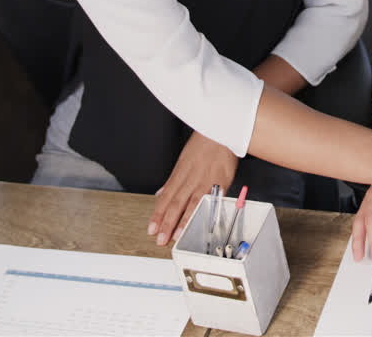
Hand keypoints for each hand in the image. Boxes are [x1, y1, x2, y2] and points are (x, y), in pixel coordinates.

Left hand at [148, 131, 237, 245]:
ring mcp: (204, 181)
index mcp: (180, 174)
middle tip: (160, 239)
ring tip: (177, 236)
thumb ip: (172, 181)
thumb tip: (161, 194)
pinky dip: (204, 211)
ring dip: (183, 221)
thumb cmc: (203, 145)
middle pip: (175, 204)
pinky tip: (200, 222)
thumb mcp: (183, 161)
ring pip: (191, 204)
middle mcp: (190, 179)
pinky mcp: (220, 182)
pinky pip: (210, 199)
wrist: (219, 132)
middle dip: (167, 223)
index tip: (152, 229)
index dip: (157, 215)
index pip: (165, 198)